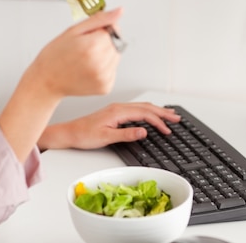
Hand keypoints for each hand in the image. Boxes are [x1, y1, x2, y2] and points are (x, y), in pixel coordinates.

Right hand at [25, 8, 123, 98]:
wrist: (46, 81)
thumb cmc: (55, 56)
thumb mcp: (74, 30)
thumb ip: (99, 20)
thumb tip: (119, 11)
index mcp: (92, 47)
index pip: (113, 29)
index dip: (100, 30)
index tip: (87, 37)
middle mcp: (100, 64)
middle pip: (116, 43)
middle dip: (104, 42)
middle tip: (85, 49)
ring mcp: (104, 77)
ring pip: (116, 56)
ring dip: (105, 55)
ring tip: (86, 59)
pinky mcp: (106, 86)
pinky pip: (113, 70)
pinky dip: (104, 67)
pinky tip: (89, 68)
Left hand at [39, 102, 181, 149]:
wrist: (69, 133)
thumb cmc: (84, 135)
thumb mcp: (106, 138)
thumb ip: (126, 134)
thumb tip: (144, 132)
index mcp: (118, 111)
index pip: (145, 114)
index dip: (158, 122)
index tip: (168, 130)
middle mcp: (118, 107)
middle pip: (146, 107)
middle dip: (162, 112)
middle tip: (176, 118)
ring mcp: (116, 109)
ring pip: (142, 107)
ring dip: (156, 111)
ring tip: (168, 115)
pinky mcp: (114, 113)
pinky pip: (136, 109)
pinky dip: (147, 111)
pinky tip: (150, 115)